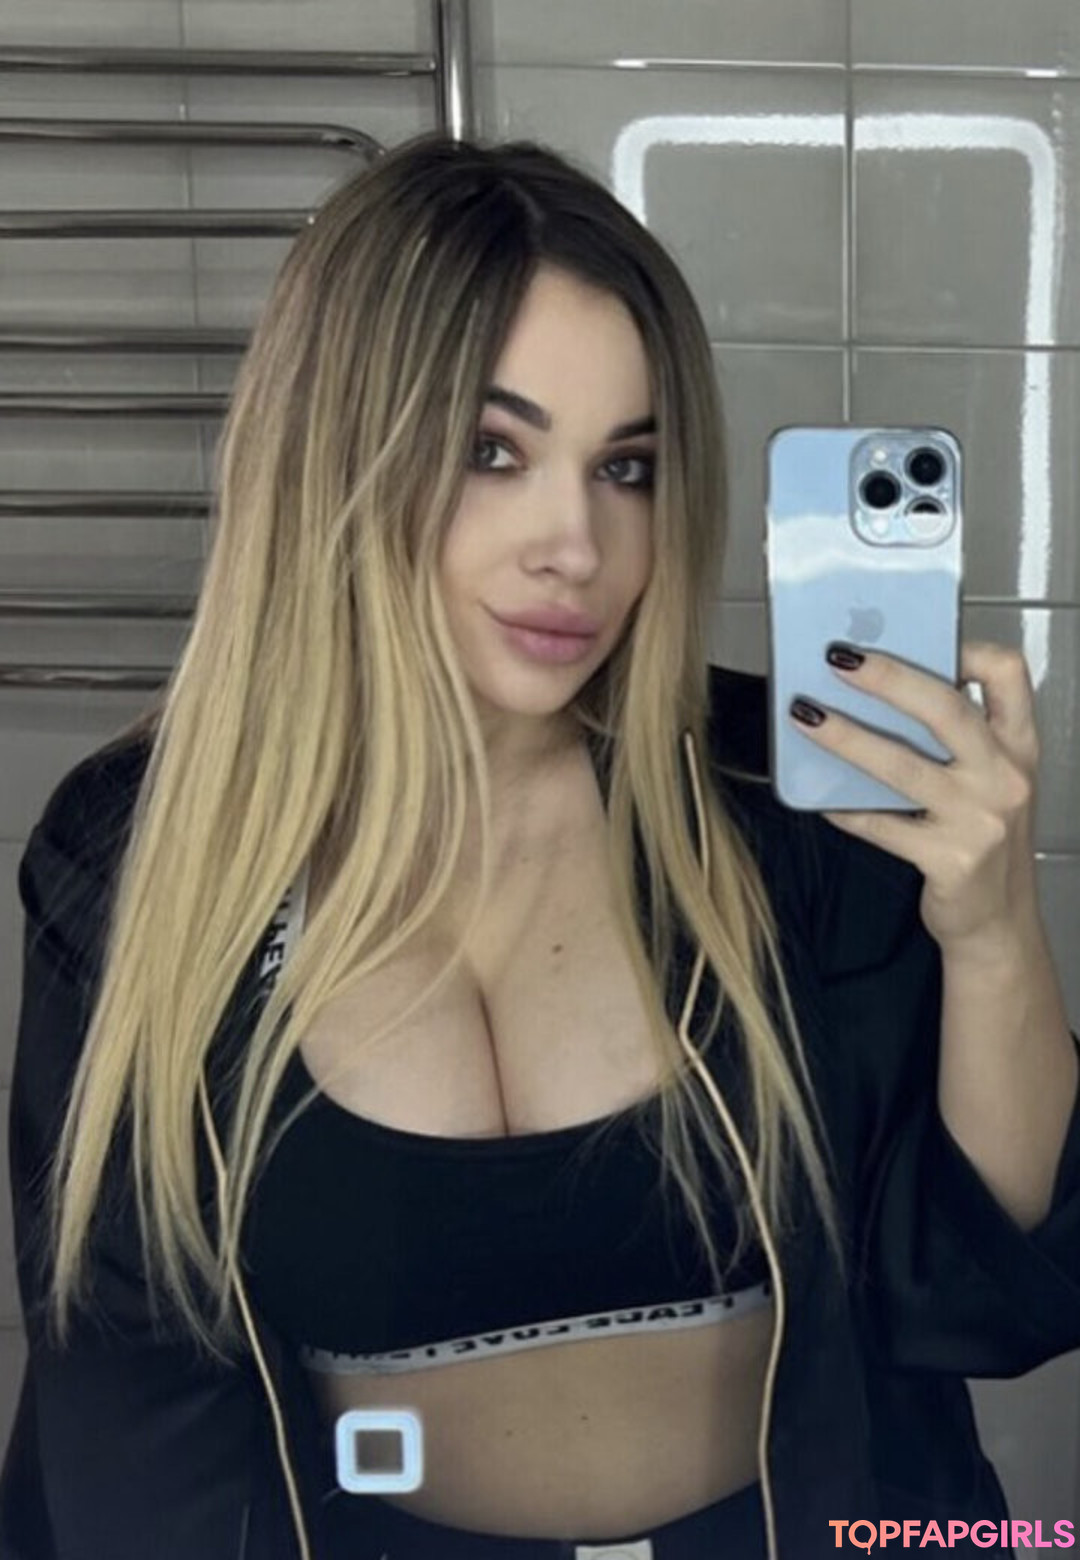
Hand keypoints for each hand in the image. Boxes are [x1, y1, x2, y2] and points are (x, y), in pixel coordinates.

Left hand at [789, 640, 1042, 952]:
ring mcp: (980, 821)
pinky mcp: (950, 860)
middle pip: (947, 709)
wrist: (998, 923)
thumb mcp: (988, 781)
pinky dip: (845, 808)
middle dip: (887, 678)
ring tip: (805, 716)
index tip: (920, 638)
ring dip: (846, 737)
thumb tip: (878, 688)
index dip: (966, 648)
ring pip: (903, 766)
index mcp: (1018, 746)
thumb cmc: (983, 839)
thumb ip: (956, 740)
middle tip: (837, 658)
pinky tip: (818, 797)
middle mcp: (1005, 777)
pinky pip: (882, 825)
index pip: (1009, 674)